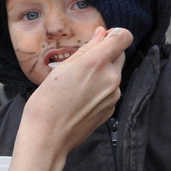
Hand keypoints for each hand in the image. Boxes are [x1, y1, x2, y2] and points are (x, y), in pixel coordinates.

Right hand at [9, 27, 130, 170]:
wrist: (48, 136)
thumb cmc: (47, 102)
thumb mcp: (62, 69)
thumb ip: (87, 49)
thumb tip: (102, 34)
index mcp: (97, 63)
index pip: (123, 37)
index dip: (115, 34)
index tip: (102, 38)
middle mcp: (111, 78)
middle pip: (120, 55)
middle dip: (106, 54)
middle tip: (83, 63)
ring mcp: (113, 96)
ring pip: (114, 74)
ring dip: (102, 73)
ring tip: (77, 85)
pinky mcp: (111, 109)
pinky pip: (110, 91)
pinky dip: (100, 90)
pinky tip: (80, 98)